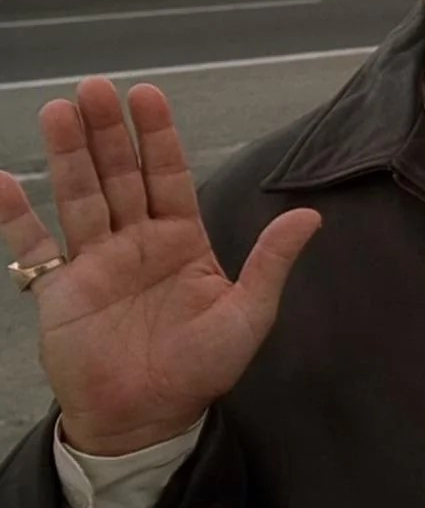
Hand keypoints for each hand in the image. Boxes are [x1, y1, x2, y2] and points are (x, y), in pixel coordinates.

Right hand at [0, 77, 319, 455]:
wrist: (148, 419)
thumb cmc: (201, 367)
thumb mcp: (248, 315)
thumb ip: (271, 262)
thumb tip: (310, 215)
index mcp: (182, 238)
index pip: (168, 174)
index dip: (158, 136)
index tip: (148, 95)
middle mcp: (137, 240)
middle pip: (120, 174)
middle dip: (109, 132)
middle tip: (95, 88)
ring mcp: (95, 261)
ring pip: (80, 195)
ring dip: (69, 154)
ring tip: (58, 110)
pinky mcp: (59, 290)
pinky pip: (34, 247)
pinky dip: (14, 216)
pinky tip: (0, 180)